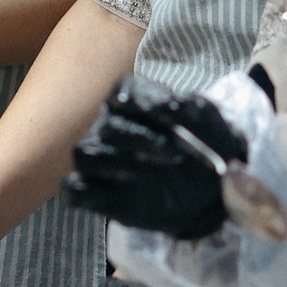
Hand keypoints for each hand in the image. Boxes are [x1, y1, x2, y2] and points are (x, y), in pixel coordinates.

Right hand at [63, 75, 242, 239]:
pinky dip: (84, 192)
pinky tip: (116, 194)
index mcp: (138, 103)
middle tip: (173, 154)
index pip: (125, 91)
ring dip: (113, 162)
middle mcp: (113, 126)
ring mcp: (103, 161)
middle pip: (109, 125)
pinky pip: (73, 190)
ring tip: (143, 172)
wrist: (210, 194)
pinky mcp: (99, 195)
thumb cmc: (206, 150)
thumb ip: (195, 110)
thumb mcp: (213, 126)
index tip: (171, 115)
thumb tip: (174, 107)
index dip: (144, 101)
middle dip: (141, 139)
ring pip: (83, 152)